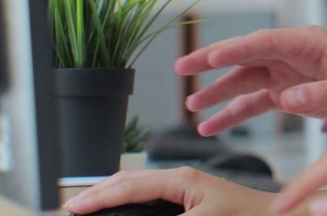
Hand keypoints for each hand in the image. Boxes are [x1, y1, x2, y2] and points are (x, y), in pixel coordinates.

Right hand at [63, 167, 274, 215]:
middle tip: (71, 207)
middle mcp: (182, 179)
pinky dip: (131, 199)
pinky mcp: (193, 198)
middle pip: (129, 181)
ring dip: (112, 194)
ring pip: (139, 186)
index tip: (72, 208)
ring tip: (88, 206)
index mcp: (182, 180)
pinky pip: (154, 195)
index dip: (98, 198)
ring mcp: (187, 187)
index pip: (128, 187)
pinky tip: (123, 207)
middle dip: (98, 192)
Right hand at [176, 25, 326, 135]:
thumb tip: (288, 99)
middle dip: (213, 62)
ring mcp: (286, 73)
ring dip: (218, 93)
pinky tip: (211, 127)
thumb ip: (324, 93)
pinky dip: (232, 113)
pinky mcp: (286, 92)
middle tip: (182, 68)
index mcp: (309, 43)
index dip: (237, 48)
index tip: (212, 57)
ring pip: (244, 80)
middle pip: (246, 55)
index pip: (266, 42)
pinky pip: (253, 102)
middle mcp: (292, 55)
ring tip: (192, 107)